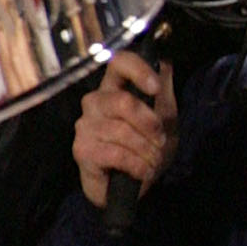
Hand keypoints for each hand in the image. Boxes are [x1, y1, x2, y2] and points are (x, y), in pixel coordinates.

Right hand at [72, 48, 177, 211]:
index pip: (118, 62)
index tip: (155, 88)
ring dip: (147, 151)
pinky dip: (137, 166)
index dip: (138, 70)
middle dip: (150, 125)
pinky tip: (142, 172)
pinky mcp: (82, 151)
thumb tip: (164, 61)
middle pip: (123, 102)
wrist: (136, 184)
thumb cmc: (147, 145)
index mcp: (114, 87)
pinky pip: (116, 154)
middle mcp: (95, 102)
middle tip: (160, 142)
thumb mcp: (163, 115)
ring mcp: (85, 126)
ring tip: (152, 161)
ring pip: (122, 132)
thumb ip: (162, 88)